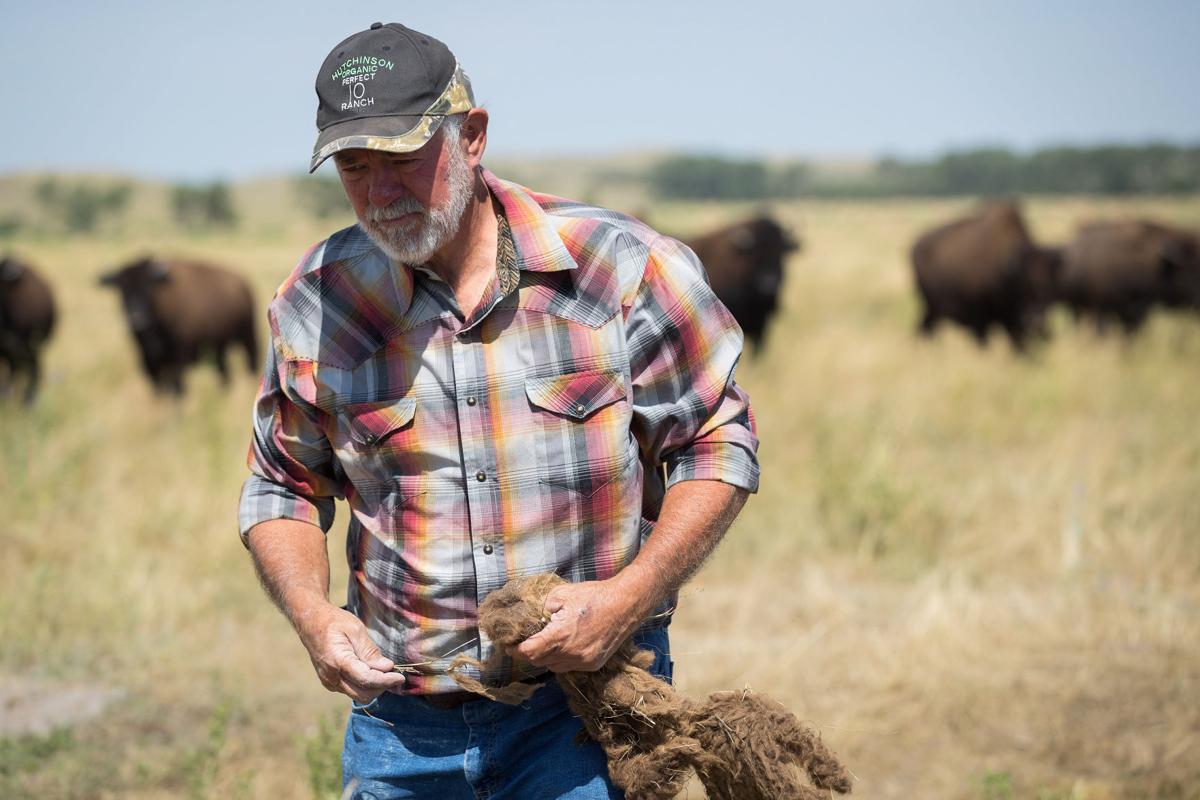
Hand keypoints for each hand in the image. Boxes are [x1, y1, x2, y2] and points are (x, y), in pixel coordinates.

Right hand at [294, 603, 406, 701]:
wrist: (310, 622)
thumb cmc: (334, 622)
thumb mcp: (355, 629)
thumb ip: (370, 651)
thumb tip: (387, 667)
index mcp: (337, 661)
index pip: (367, 679)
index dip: (386, 681)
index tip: (401, 677)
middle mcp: (331, 677)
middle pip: (364, 694)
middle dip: (381, 686)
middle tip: (393, 672)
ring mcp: (329, 682)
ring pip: (358, 695)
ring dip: (374, 687)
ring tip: (382, 669)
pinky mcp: (330, 683)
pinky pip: (352, 691)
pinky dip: (364, 685)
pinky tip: (369, 670)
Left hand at [512, 580, 639, 672]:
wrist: (625, 604)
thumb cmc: (593, 596)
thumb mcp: (561, 594)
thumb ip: (542, 608)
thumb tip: (531, 619)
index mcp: (560, 636)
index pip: (528, 652)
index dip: (515, 650)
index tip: (508, 645)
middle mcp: (571, 654)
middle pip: (539, 662)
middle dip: (529, 653)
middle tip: (524, 642)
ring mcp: (583, 662)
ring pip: (554, 667)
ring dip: (546, 657)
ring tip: (546, 642)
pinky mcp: (593, 665)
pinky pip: (569, 667)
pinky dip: (562, 659)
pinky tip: (565, 645)